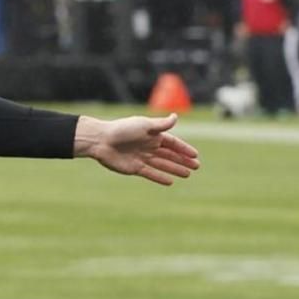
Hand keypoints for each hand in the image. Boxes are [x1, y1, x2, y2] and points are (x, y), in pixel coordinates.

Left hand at [74, 113, 200, 186]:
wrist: (101, 141)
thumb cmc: (123, 129)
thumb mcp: (144, 125)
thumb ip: (161, 125)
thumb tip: (176, 116)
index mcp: (152, 134)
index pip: (172, 143)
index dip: (184, 149)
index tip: (195, 155)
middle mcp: (148, 146)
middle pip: (169, 155)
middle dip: (183, 160)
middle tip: (197, 167)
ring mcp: (141, 158)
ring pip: (162, 164)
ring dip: (175, 169)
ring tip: (188, 174)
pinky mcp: (134, 168)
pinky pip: (150, 174)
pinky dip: (160, 177)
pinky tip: (170, 182)